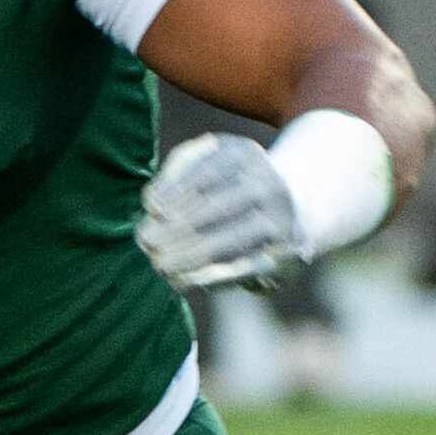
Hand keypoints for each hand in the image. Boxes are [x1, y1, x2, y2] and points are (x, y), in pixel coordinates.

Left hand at [138, 134, 305, 294]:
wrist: (289, 210)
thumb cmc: (225, 186)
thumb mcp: (203, 166)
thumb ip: (175, 178)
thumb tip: (153, 206)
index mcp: (243, 154)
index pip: (206, 171)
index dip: (174, 190)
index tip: (152, 208)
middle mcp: (268, 184)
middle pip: (214, 208)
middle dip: (174, 228)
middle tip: (146, 242)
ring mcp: (281, 220)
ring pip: (228, 242)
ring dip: (187, 256)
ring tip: (159, 264)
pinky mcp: (287, 255)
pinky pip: (244, 269)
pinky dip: (209, 278)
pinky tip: (183, 281)